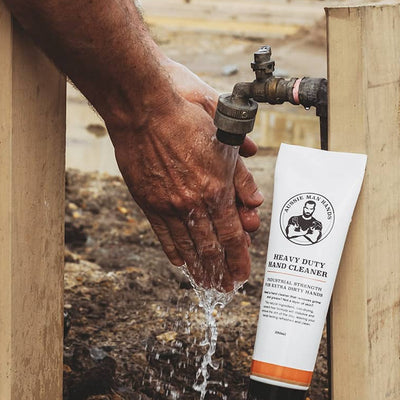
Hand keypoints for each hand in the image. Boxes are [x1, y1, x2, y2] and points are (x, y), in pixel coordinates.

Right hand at [108, 60, 262, 291]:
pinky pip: (163, 234)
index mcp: (216, 188)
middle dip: (220, 271)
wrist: (144, 110)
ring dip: (198, 268)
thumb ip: (241, 175)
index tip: (242, 276)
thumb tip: (255, 201)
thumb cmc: (187, 119)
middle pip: (210, 248)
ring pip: (187, 245)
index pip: (232, 236)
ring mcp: (168, 205)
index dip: (239, 259)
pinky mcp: (148, 202)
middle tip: (225, 288)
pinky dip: (174, 251)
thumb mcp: (225, 143)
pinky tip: (180, 263)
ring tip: (205, 284)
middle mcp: (193, 203)